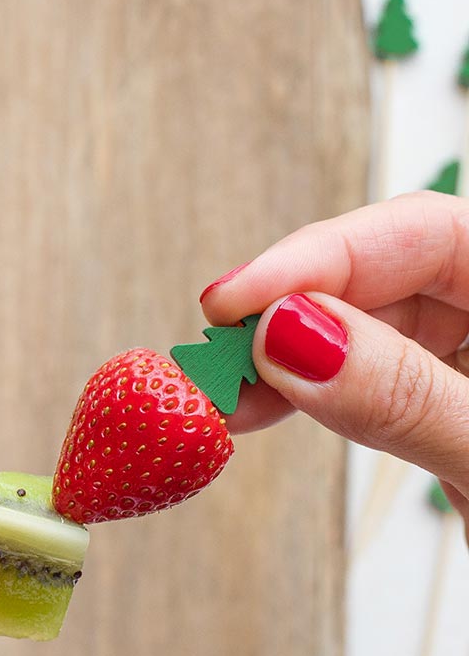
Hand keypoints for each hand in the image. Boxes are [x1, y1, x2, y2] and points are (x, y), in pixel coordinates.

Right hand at [201, 191, 468, 521]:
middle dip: (294, 308)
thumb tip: (294, 335)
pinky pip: (382, 385)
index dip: (324, 255)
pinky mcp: (468, 421)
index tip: (237, 301)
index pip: (431, 234)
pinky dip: (318, 398)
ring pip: (376, 331)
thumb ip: (411, 399)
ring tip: (221, 394)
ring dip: (289, 357)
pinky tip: (264, 409)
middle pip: (394, 275)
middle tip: (212, 357)